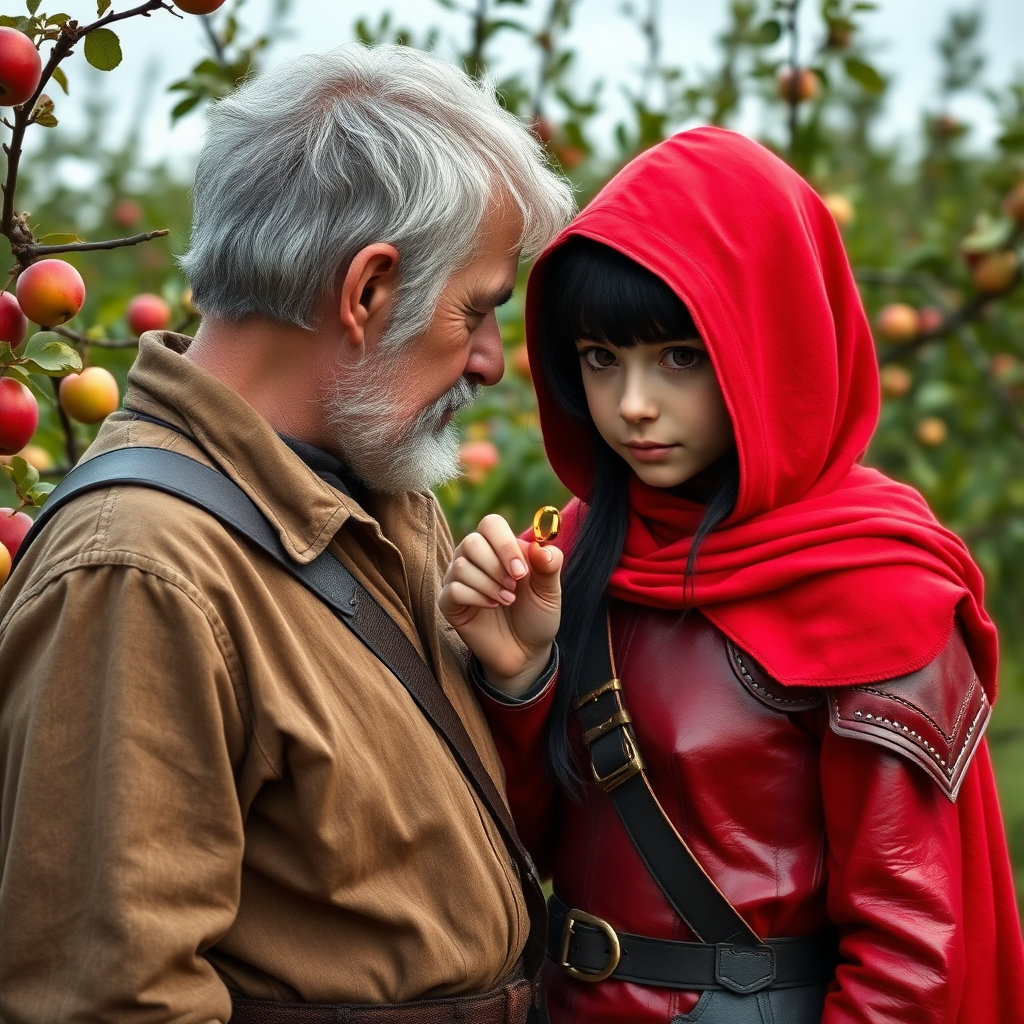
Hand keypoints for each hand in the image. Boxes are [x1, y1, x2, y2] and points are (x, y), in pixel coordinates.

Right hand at [439, 514, 562, 697]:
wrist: (526, 652)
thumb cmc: (536, 616)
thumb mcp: (550, 591)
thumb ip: (549, 565)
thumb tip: (541, 547)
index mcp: (499, 547)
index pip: (491, 524)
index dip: (505, 544)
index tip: (522, 572)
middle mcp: (475, 558)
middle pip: (472, 542)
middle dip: (496, 567)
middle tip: (514, 588)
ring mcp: (459, 579)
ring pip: (461, 566)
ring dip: (489, 585)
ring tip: (507, 601)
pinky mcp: (449, 602)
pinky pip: (453, 590)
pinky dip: (476, 598)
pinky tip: (491, 607)